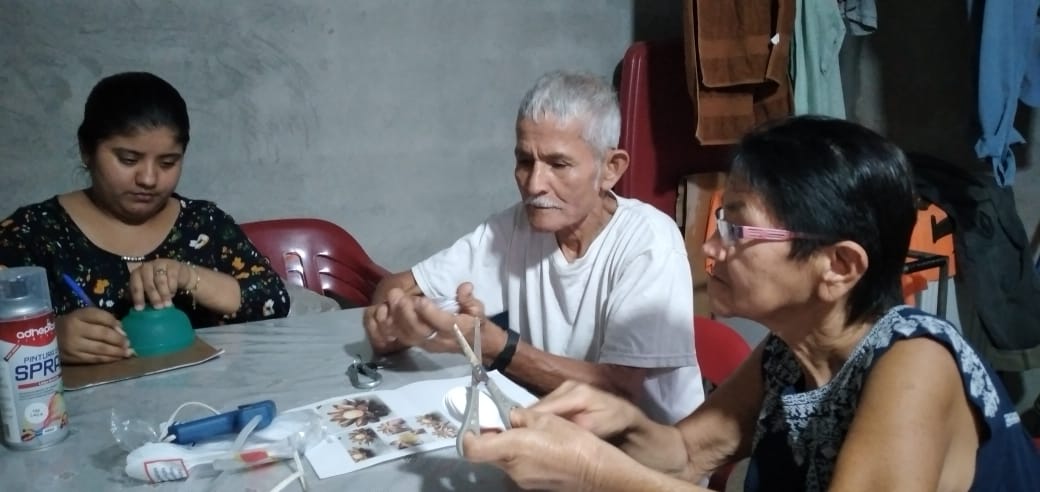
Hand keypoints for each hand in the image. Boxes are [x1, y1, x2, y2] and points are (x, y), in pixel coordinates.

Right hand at [56, 308, 131, 363]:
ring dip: (117, 352)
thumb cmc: (72, 324)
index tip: (124, 331)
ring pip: (100, 350)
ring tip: (128, 353)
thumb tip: (121, 330)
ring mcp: (73, 346)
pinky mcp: (73, 358)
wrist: (46, 339)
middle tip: (129, 344)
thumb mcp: (84, 315)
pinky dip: (108, 359)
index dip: (115, 324)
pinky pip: (94, 359)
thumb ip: (103, 319)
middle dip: (119, 341)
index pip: (101, 317)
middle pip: (103, 335)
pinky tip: (116, 359)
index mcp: (78, 316)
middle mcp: (74, 330)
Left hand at [128, 259, 193, 309]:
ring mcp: (160, 264)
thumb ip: (143, 297)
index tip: (140, 309)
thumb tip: (137, 310)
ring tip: (167, 304)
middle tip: (158, 307)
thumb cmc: (159, 286)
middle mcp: (146, 267)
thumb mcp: (148, 291)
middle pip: (148, 283)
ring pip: (160, 280)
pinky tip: (173, 293)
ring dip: (164, 294)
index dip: (137, 297)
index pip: (134, 285)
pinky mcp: (173, 265)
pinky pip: (172, 277)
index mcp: (137, 274)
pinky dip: (172, 287)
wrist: (178, 275)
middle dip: (153, 296)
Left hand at [365, 283, 487, 353]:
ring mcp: (428, 344)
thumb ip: (470, 299)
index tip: (420, 299)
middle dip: (406, 313)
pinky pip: (403, 338)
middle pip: (420, 330)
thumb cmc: (476, 323)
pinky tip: (387, 312)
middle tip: (396, 295)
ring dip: (397, 318)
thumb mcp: (479, 310)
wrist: (476, 344)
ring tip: (390, 299)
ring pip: (409, 335)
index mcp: (458, 329)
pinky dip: (393, 326)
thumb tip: (465, 286)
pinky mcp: (420, 344)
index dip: (429, 313)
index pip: (442, 323)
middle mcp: (440, 339)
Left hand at [463, 408, 613, 490]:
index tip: (475, 424)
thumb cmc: (572, 441)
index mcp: (512, 448)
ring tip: (529, 435)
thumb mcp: (546, 419)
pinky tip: (539, 449)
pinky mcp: (530, 485)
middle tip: (507, 423)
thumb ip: (520, 416)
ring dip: (508, 447)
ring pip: (502, 460)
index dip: (468, 436)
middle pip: (488, 453)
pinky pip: (516, 467)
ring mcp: (520, 479)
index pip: (472, 449)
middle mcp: (511, 468)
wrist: (595, 472)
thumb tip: (508, 417)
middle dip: (493, 437)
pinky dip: (520, 456)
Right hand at [532, 381, 642, 438]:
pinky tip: (541, 431)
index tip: (520, 440)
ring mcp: (564, 387)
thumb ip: (573, 427)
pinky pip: (545, 407)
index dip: (530, 424)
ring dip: (534, 422)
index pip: (543, 409)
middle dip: (530, 424)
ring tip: (531, 438)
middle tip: (523, 442)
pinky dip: (541, 419)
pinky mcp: (563, 392)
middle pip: (538, 407)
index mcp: (576, 392)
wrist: (625, 418)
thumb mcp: (596, 428)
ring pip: (539, 407)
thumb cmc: (614, 423)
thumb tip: (549, 430)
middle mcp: (567, 386)